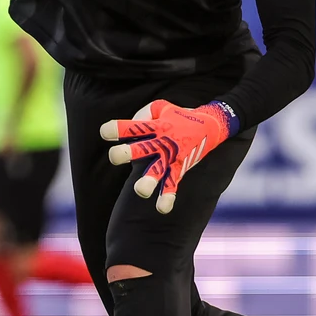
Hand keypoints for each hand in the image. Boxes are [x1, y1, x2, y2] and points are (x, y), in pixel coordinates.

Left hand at [102, 100, 235, 213]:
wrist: (210, 125)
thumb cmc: (177, 116)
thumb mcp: (160, 107)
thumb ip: (143, 114)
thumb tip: (131, 127)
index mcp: (155, 126)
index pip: (133, 127)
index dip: (117, 129)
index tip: (105, 132)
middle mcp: (161, 142)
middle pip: (142, 149)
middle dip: (127, 153)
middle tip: (115, 157)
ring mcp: (171, 157)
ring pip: (158, 171)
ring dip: (149, 180)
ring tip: (141, 190)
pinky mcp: (179, 169)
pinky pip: (172, 184)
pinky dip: (168, 197)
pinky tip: (162, 208)